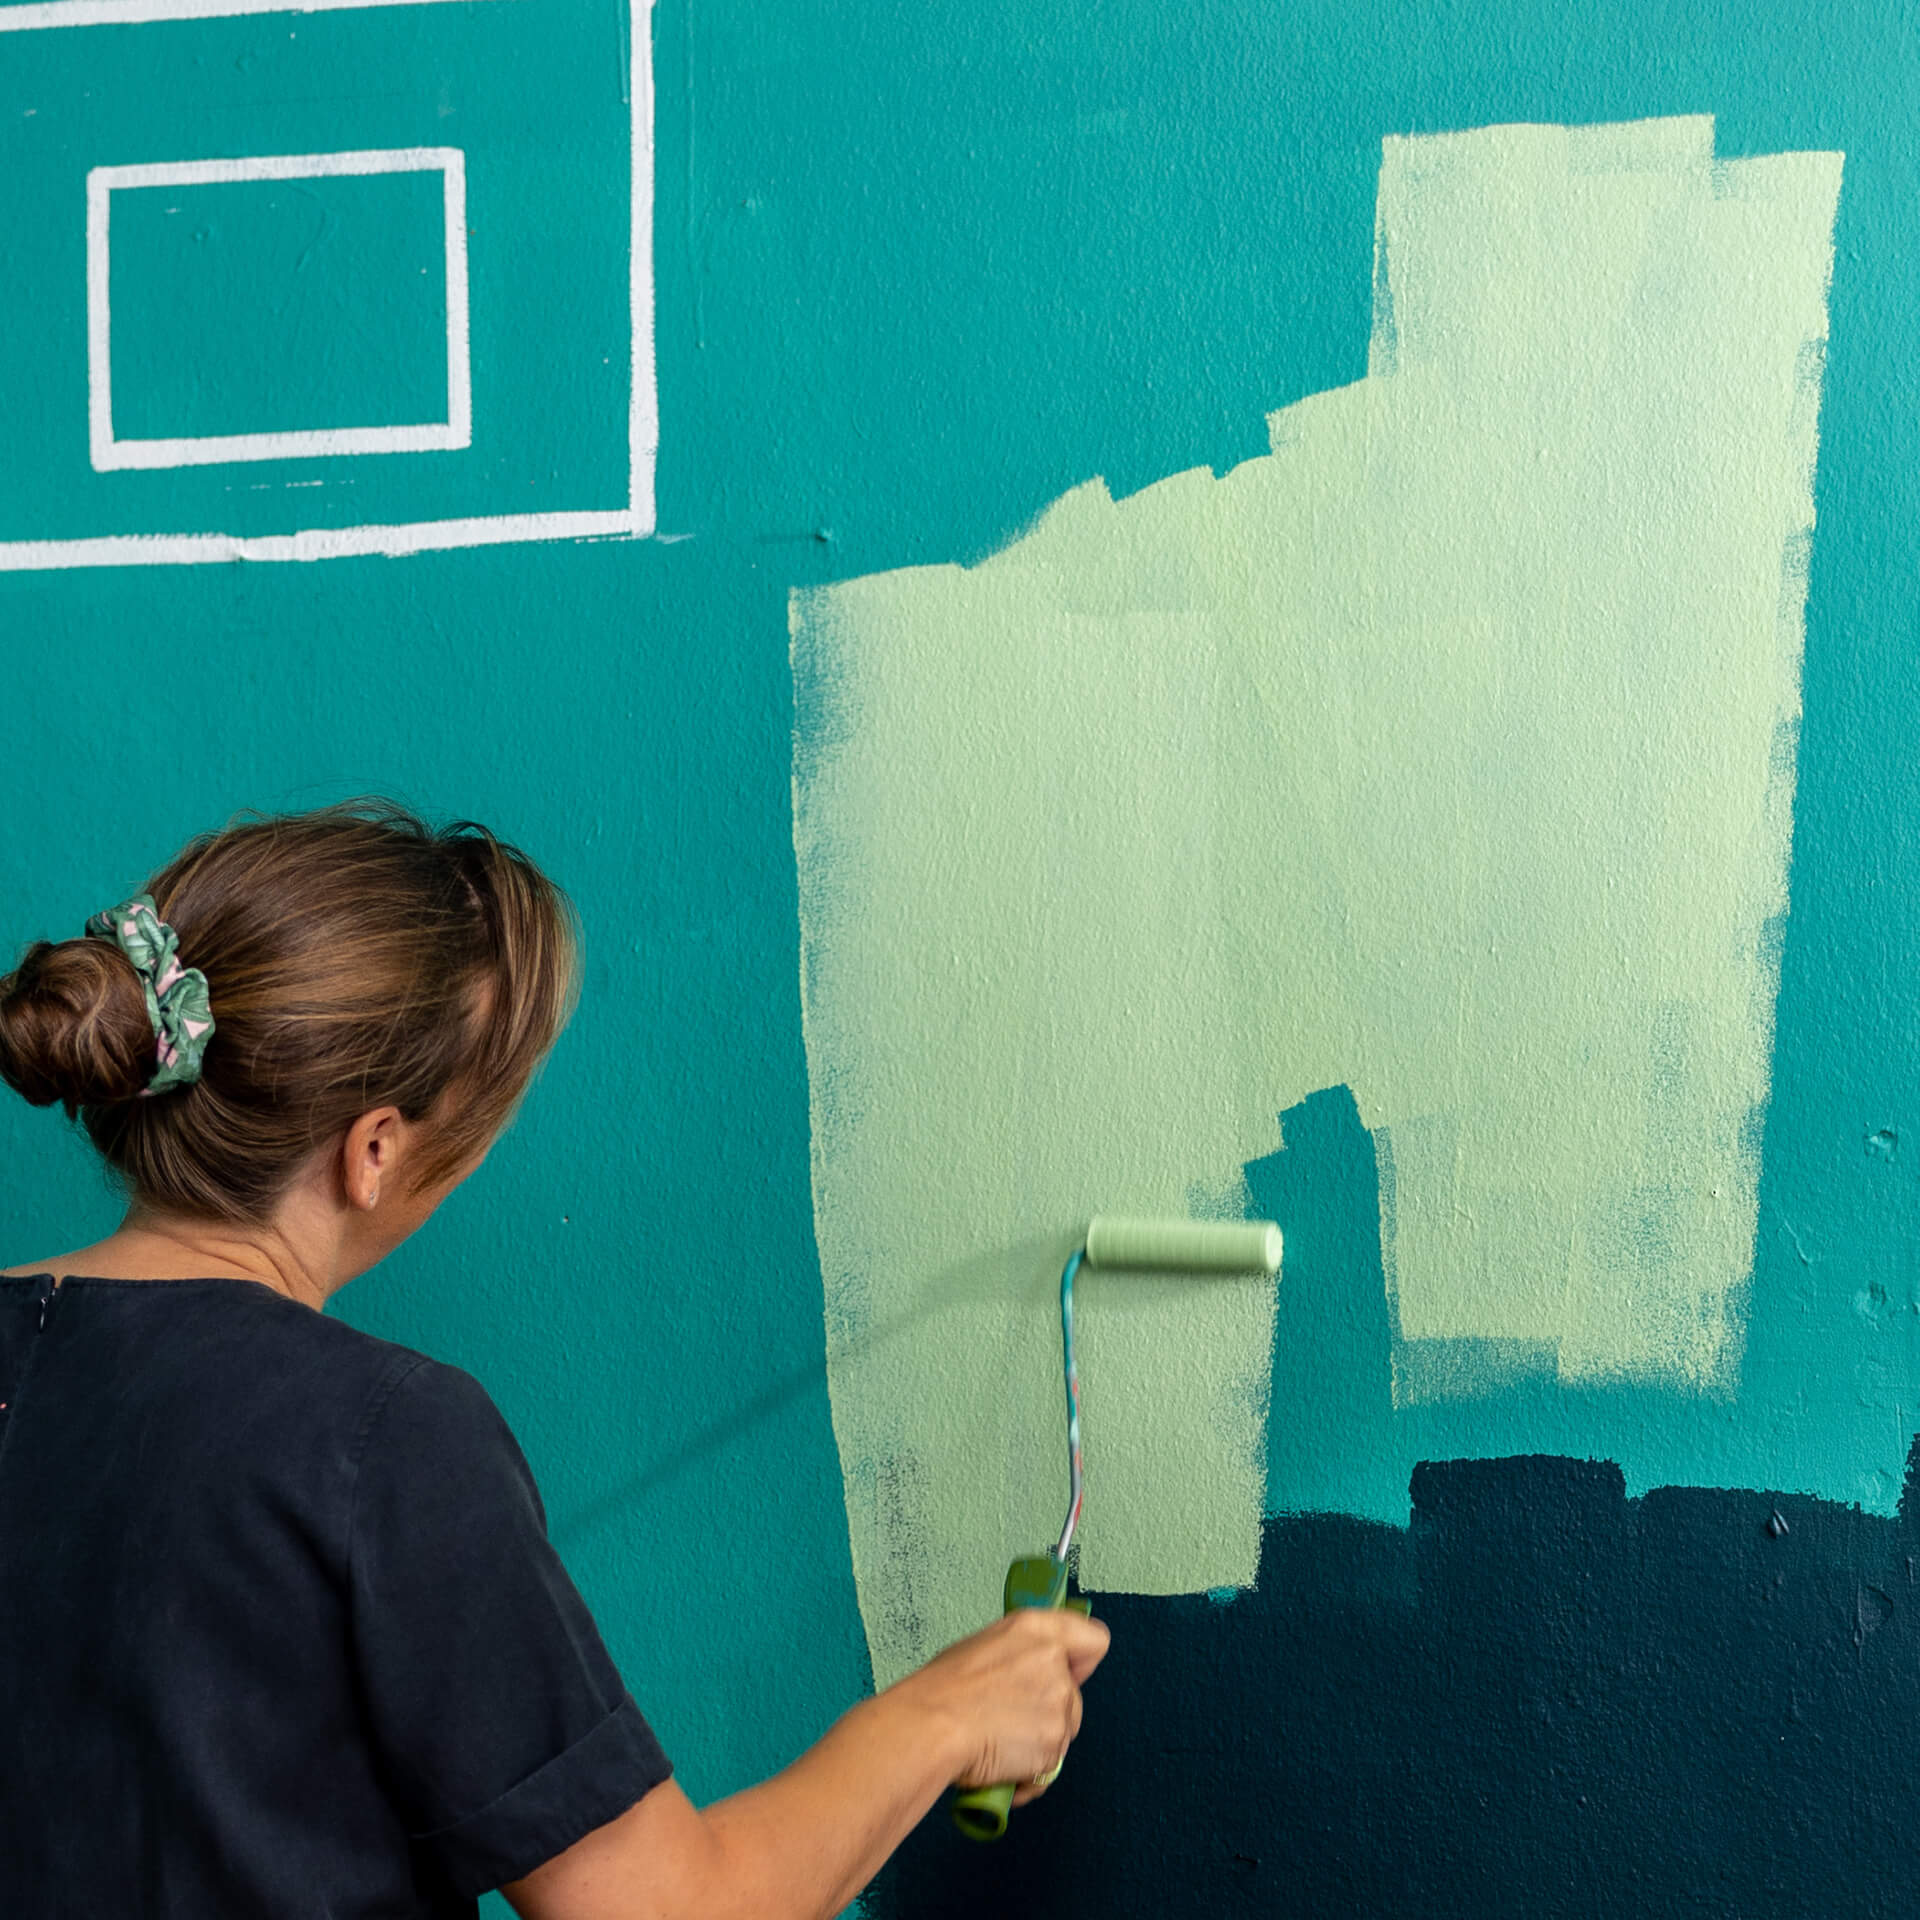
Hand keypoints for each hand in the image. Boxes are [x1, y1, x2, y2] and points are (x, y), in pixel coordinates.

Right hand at [893, 1606, 1110, 1802]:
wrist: (931, 1726)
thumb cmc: (941, 1690)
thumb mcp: (981, 1648)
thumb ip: (1019, 1654)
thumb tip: (1026, 1672)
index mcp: (1034, 1629)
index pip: (1093, 1640)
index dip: (1080, 1662)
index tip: (1067, 1674)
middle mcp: (1054, 1662)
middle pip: (1074, 1696)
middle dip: (1048, 1713)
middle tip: (1008, 1720)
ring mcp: (1058, 1704)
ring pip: (1061, 1733)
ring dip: (1037, 1745)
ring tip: (997, 1747)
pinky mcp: (1054, 1745)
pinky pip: (1047, 1769)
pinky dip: (1027, 1775)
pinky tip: (999, 1769)